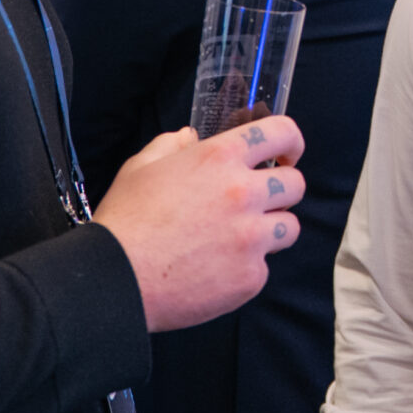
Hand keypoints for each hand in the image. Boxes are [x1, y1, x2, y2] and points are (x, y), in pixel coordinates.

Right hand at [92, 118, 305, 331]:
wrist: (117, 279)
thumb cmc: (125, 221)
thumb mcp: (141, 167)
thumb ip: (170, 146)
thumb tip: (189, 137)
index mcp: (220, 158)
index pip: (282, 133)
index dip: (291, 143)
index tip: (286, 156)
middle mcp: (244, 193)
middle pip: (296, 184)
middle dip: (281, 191)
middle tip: (257, 203)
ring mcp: (251, 237)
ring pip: (290, 226)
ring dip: (271, 229)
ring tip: (238, 239)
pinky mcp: (251, 276)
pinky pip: (264, 266)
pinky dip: (247, 267)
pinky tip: (217, 269)